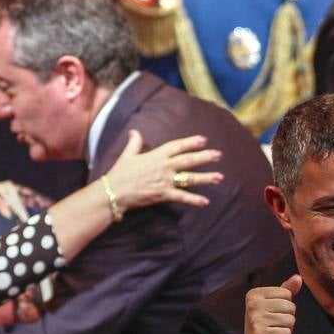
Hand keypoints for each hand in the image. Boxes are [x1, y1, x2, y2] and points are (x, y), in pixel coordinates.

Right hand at [106, 129, 222, 210]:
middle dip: (204, 157)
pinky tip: (205, 202)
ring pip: (189, 178)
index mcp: (156, 155)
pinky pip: (182, 197)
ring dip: (205, 177)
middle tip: (218, 155)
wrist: (114, 191)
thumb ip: (134, 143)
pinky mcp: (164, 194)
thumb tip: (134, 131)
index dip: (191, 142)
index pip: (177, 146)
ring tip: (219, 177)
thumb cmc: (120, 173)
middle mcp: (164, 166)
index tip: (203, 139)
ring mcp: (165, 180)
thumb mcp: (127, 155)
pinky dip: (194, 200)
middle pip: (188, 160)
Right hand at [243, 274, 301, 333]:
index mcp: (255, 295)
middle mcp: (253, 305)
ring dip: (286, 330)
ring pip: (290, 320)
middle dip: (287, 319)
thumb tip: (298, 278)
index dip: (285, 307)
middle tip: (273, 326)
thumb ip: (286, 291)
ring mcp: (256, 320)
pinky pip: (287, 333)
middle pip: (290, 307)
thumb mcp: (275, 305)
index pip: (286, 293)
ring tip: (273, 333)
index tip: (272, 315)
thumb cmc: (267, 326)